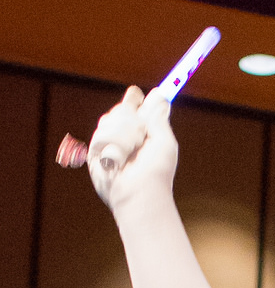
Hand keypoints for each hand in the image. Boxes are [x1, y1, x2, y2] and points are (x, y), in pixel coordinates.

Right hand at [87, 86, 177, 210]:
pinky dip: (114, 145)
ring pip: (110, 118)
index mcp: (142, 131)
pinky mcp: (96, 151)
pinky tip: (118, 161)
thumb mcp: (165, 141)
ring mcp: (109, 142)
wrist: (140, 192)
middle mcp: (124, 134)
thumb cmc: (156, 172)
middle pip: (122, 107)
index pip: (134, 103)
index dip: (135, 98)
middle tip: (140, 137)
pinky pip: (101, 133)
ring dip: (125, 135)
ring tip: (132, 154)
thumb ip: (160, 117)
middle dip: (132, 119)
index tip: (138, 97)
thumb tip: (159, 94)